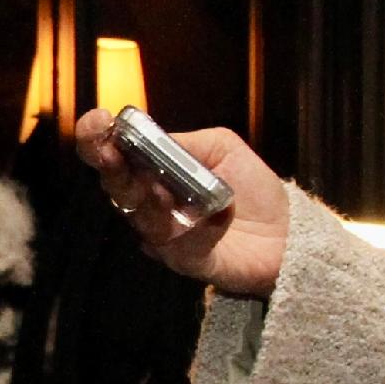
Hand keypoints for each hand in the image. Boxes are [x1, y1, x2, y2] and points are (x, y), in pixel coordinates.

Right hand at [71, 108, 288, 297]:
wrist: (288, 231)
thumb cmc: (254, 188)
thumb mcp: (221, 147)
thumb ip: (183, 142)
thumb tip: (148, 137)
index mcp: (155, 171)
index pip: (115, 155)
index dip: (98, 139)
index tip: (96, 122)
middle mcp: (152, 203)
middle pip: (117, 187)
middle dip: (110, 167)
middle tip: (108, 151)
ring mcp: (166, 234)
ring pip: (139, 217)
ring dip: (143, 198)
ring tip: (155, 185)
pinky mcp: (186, 261)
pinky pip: (173, 245)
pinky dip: (185, 228)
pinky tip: (197, 215)